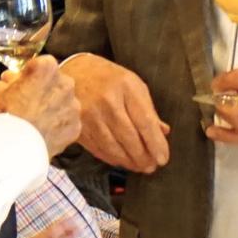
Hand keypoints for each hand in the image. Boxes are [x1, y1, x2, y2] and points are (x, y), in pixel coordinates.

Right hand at [0, 58, 80, 156]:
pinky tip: (42, 132)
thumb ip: (7, 81)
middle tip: (27, 103)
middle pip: (55, 82)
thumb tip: (8, 81)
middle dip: (43, 90)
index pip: (42, 64)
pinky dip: (58, 126)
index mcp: (46, 68)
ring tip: (34, 121)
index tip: (22, 83)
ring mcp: (73, 105)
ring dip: (52, 108)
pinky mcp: (75, 126)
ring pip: (63, 102)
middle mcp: (65, 83)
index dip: (31, 75)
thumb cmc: (4, 117)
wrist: (13, 148)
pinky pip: (67, 122)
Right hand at [62, 54, 170, 172]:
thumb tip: (163, 133)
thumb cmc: (109, 78)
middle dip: (143, 156)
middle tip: (152, 166)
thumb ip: (148, 109)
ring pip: (113, 147)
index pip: (144, 121)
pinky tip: (122, 161)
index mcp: (126, 87)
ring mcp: (89, 115)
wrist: (74, 72)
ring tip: (140, 166)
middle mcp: (107, 101)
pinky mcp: (78, 127)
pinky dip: (112, 158)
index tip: (163, 158)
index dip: (155, 143)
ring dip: (129, 161)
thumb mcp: (133, 85)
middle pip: (129, 137)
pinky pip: (98, 148)